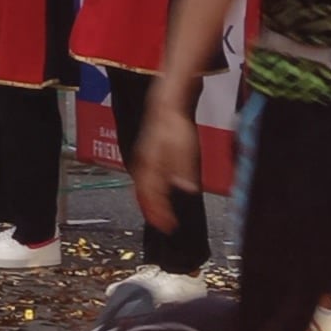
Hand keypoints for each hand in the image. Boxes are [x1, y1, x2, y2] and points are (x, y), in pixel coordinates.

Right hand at [130, 84, 201, 233]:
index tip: (169, 227)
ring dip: (150, 203)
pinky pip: (145, 178)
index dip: (160, 214)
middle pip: (144, 196)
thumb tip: (188, 189)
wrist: (166, 103)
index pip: (152, 198)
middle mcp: (143, 166)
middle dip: (153, 212)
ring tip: (158, 213)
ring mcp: (143, 160)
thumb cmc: (174, 124)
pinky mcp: (147, 154)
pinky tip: (158, 190)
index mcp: (150, 167)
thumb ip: (184, 171)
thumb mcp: (185, 148)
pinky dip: (150, 190)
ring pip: (143, 188)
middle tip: (163, 225)